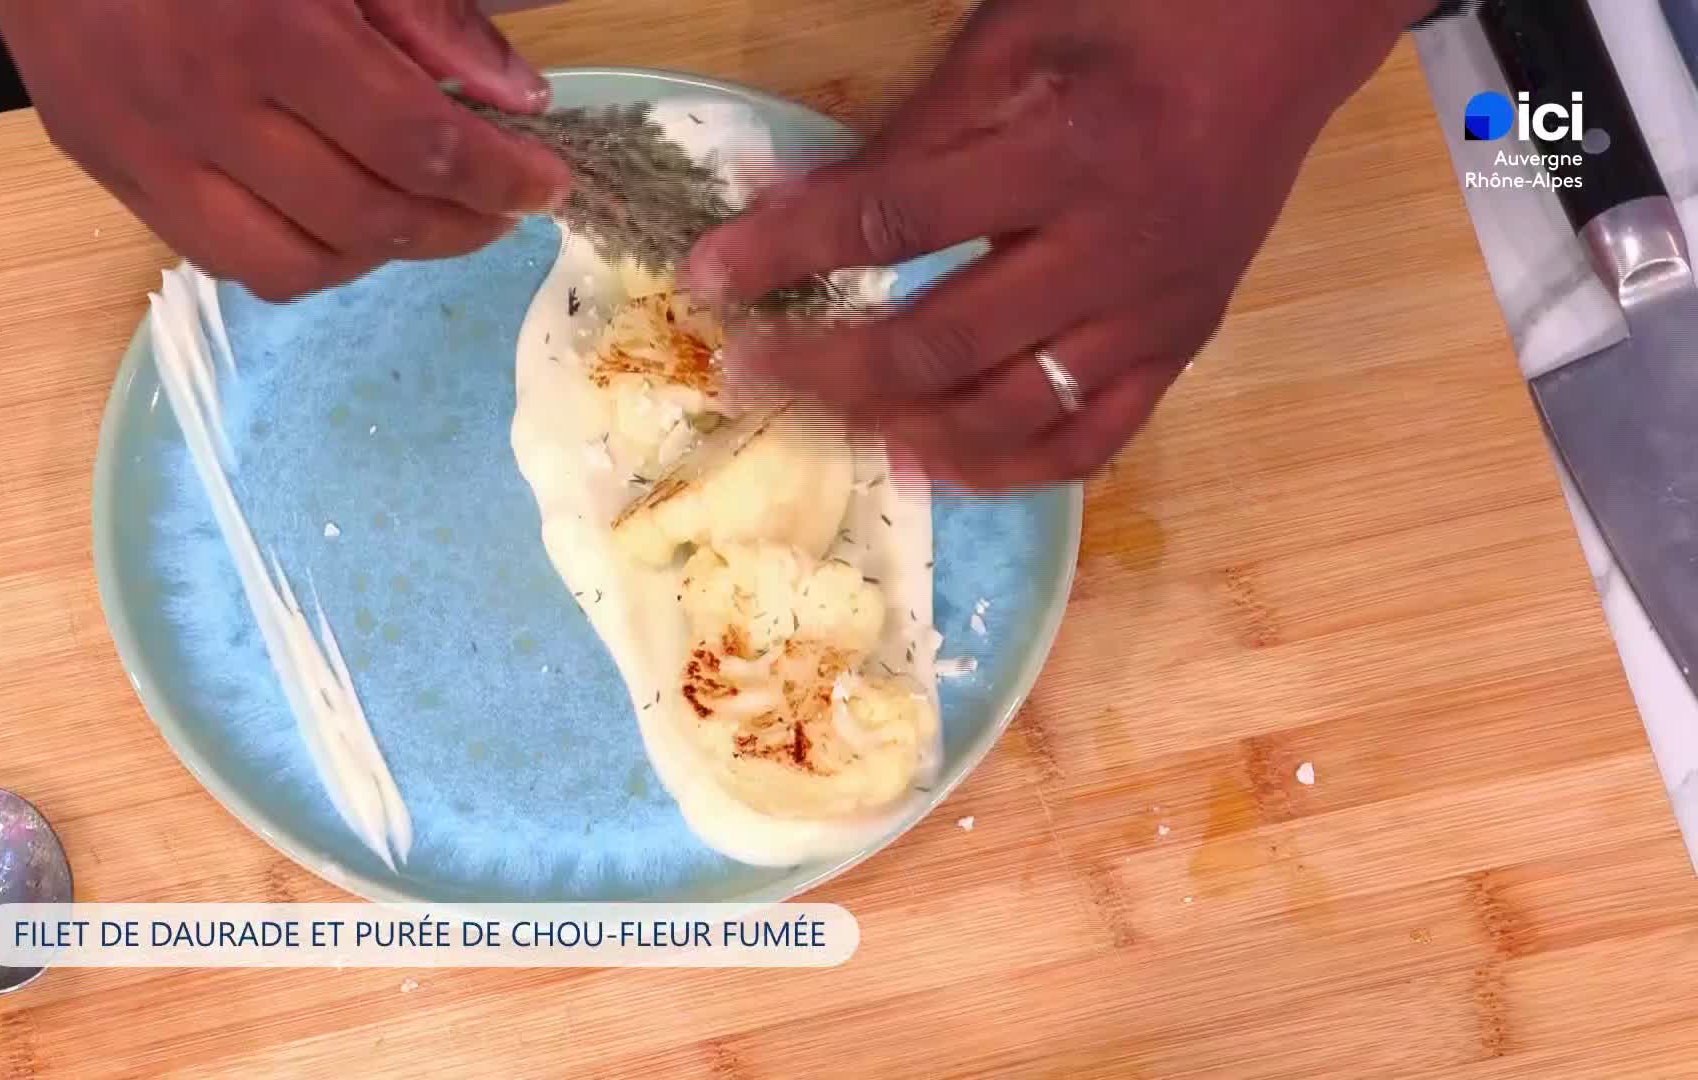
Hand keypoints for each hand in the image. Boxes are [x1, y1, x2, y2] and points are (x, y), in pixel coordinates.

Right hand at [0, 0, 569, 300]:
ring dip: (382, 255)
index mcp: (268, 25)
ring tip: (425, 218)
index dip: (497, 178)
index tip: (544, 184)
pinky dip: (302, 259)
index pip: (415, 141)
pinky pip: (225, 259)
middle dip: (458, 226)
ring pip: (295, 264)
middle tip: (501, 209)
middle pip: (365, 216)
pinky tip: (341, 222)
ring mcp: (143, 147)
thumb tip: (516, 98)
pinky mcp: (107, 169)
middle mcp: (200, 102)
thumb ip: (427, 12)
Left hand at [687, 0, 1435, 489]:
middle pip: (939, 345)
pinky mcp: (1181, 350)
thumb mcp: (1018, 36)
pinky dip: (1004, 465)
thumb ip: (912, 128)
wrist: (1292, 38)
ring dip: (899, 428)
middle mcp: (1110, 252)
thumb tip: (794, 196)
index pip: (891, 223)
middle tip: (752, 370)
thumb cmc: (1146, 18)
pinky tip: (931, 459)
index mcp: (1062, 153)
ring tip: (829, 415)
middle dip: (826, 367)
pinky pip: (1088, 441)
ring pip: (1007, 414)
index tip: (710, 278)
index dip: (786, 253)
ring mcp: (1152, 316)